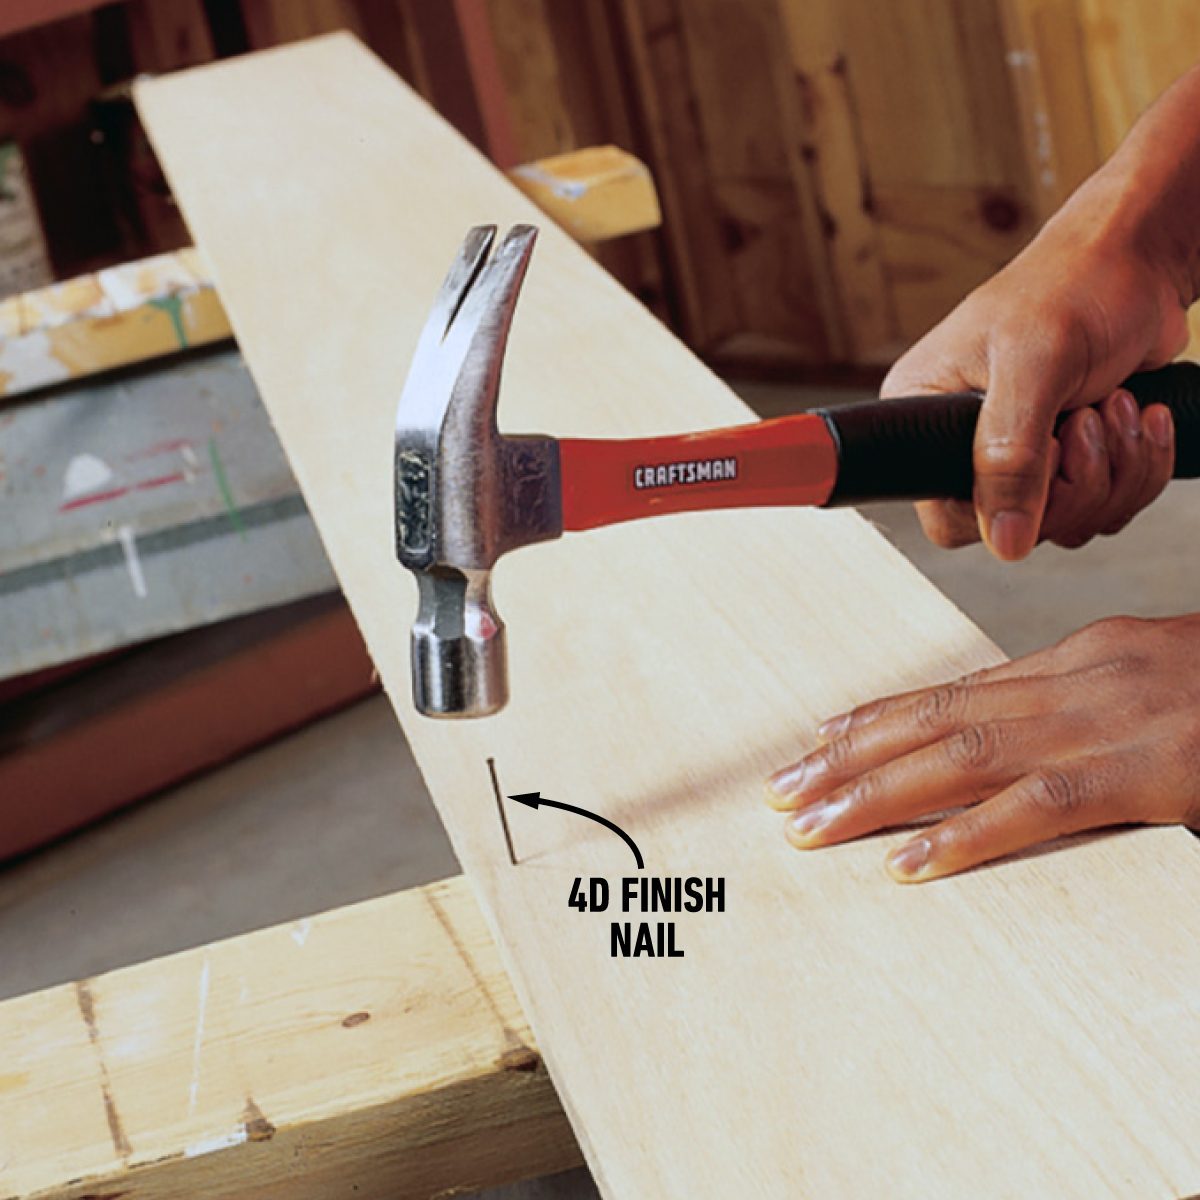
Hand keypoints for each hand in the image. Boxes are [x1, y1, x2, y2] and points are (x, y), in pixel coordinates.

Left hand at [765, 615, 1199, 881]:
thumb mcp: (1145, 682)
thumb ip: (1072, 705)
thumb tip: (1000, 740)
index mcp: (1077, 660)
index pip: (952, 690)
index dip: (878, 717)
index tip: (817, 741)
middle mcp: (1078, 680)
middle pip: (938, 720)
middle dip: (852, 758)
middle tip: (785, 791)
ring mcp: (1110, 721)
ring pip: (964, 757)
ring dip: (877, 794)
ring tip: (813, 826)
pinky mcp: (1151, 771)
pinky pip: (1040, 806)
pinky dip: (966, 836)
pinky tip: (909, 864)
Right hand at [886, 177, 1188, 560]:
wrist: (1138, 260)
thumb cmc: (1074, 285)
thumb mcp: (1035, 364)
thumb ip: (1011, 456)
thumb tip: (1004, 542)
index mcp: (925, 415)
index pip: (947, 515)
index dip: (1005, 506)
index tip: (1048, 452)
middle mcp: (965, 444)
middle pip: (1018, 527)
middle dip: (1080, 483)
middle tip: (1093, 417)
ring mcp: (1021, 454)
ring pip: (1069, 522)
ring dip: (1116, 472)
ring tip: (1118, 405)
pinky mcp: (1069, 456)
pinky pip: (1106, 505)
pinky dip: (1138, 467)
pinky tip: (1140, 414)